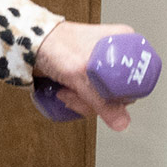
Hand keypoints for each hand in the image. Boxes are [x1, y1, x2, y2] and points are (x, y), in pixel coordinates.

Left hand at [31, 20, 146, 130]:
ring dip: (81, 100)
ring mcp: (100, 68)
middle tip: (78, 91)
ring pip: (102, 98)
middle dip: (94, 98)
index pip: (137, 79)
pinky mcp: (85, 78)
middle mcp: (116, 55)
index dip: (120, 93)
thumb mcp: (81, 74)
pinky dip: (76, 99)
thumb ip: (102, 101)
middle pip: (118, 92)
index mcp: (125, 43)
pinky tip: (64, 92)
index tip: (102, 95)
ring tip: (66, 90)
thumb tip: (123, 123)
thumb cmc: (55, 46)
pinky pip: (89, 97)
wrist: (29, 44)